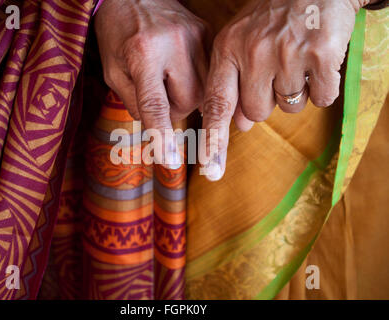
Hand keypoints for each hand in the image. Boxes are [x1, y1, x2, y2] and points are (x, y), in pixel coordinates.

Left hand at [95, 0, 210, 166]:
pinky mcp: (208, 33)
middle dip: (174, 109)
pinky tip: (183, 71)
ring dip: (188, 97)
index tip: (169, 163)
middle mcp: (174, 44)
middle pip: (188, 102)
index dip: (162, 137)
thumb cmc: (116, 34)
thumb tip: (160, 128)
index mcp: (142, 53)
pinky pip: (213, 74)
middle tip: (159, 95)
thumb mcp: (112, 71)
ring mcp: (196, 36)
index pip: (155, 105)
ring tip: (170, 79)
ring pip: (205, 91)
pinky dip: (199, 82)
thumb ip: (134, 102)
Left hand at [201, 0, 370, 180]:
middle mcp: (254, 51)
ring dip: (294, 94)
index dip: (214, 140)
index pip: (217, 104)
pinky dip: (321, 88)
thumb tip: (238, 125)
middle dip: (266, 102)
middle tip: (274, 72)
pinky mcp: (321, 54)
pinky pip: (320, 98)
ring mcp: (288, 52)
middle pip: (256, 113)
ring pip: (288, 108)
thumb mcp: (240, 43)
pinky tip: (317, 63)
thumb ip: (232, 84)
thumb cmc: (271, 19)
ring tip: (295, 62)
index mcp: (228, 49)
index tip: (210, 170)